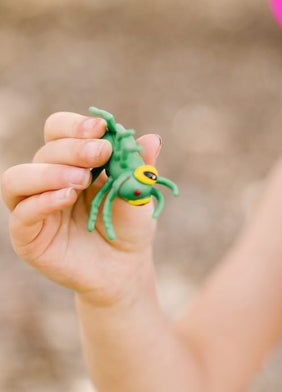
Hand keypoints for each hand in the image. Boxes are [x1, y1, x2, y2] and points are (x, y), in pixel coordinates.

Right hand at [2, 112, 160, 305]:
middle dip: (74, 148)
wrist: (125, 266)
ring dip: (50, 172)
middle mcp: (47, 178)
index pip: (59, 130)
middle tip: (101, 154)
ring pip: (18, 178)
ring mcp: (33, 206)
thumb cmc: (129, 225)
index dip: (75, 125)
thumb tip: (154, 139)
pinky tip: (67, 197)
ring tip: (82, 180)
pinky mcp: (27, 236)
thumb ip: (140, 166)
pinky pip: (22, 213)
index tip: (101, 128)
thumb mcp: (138, 192)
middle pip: (45, 150)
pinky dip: (43, 201)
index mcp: (72, 160)